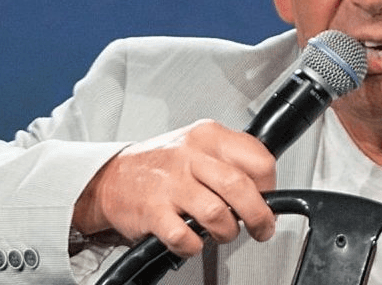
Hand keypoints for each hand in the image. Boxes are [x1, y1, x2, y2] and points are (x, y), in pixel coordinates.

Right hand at [72, 120, 276, 257]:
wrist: (112, 177)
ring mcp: (170, 184)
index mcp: (209, 136)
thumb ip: (232, 160)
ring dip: (227, 232)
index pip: (258, 159)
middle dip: (259, 216)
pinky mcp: (153, 212)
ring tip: (223, 232)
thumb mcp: (200, 146)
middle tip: (261, 227)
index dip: (269, 185)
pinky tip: (193, 240)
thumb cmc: (162, 164)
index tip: (267, 197)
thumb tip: (266, 189)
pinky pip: (185, 237)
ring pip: (217, 214)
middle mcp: (190, 156)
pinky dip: (195, 246)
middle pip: (240, 187)